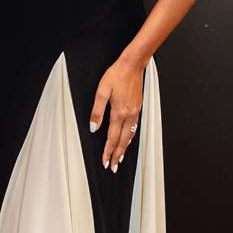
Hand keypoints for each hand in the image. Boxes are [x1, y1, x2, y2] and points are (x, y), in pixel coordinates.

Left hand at [89, 54, 144, 171]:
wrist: (133, 65)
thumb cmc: (116, 75)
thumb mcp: (101, 91)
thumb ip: (97, 111)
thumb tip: (93, 127)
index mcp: (119, 113)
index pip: (112, 138)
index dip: (108, 152)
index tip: (105, 162)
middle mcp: (129, 115)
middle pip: (123, 141)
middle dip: (117, 155)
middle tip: (113, 167)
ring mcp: (135, 112)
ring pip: (130, 136)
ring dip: (124, 149)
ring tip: (120, 158)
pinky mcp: (138, 108)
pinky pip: (134, 128)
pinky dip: (130, 138)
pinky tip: (128, 140)